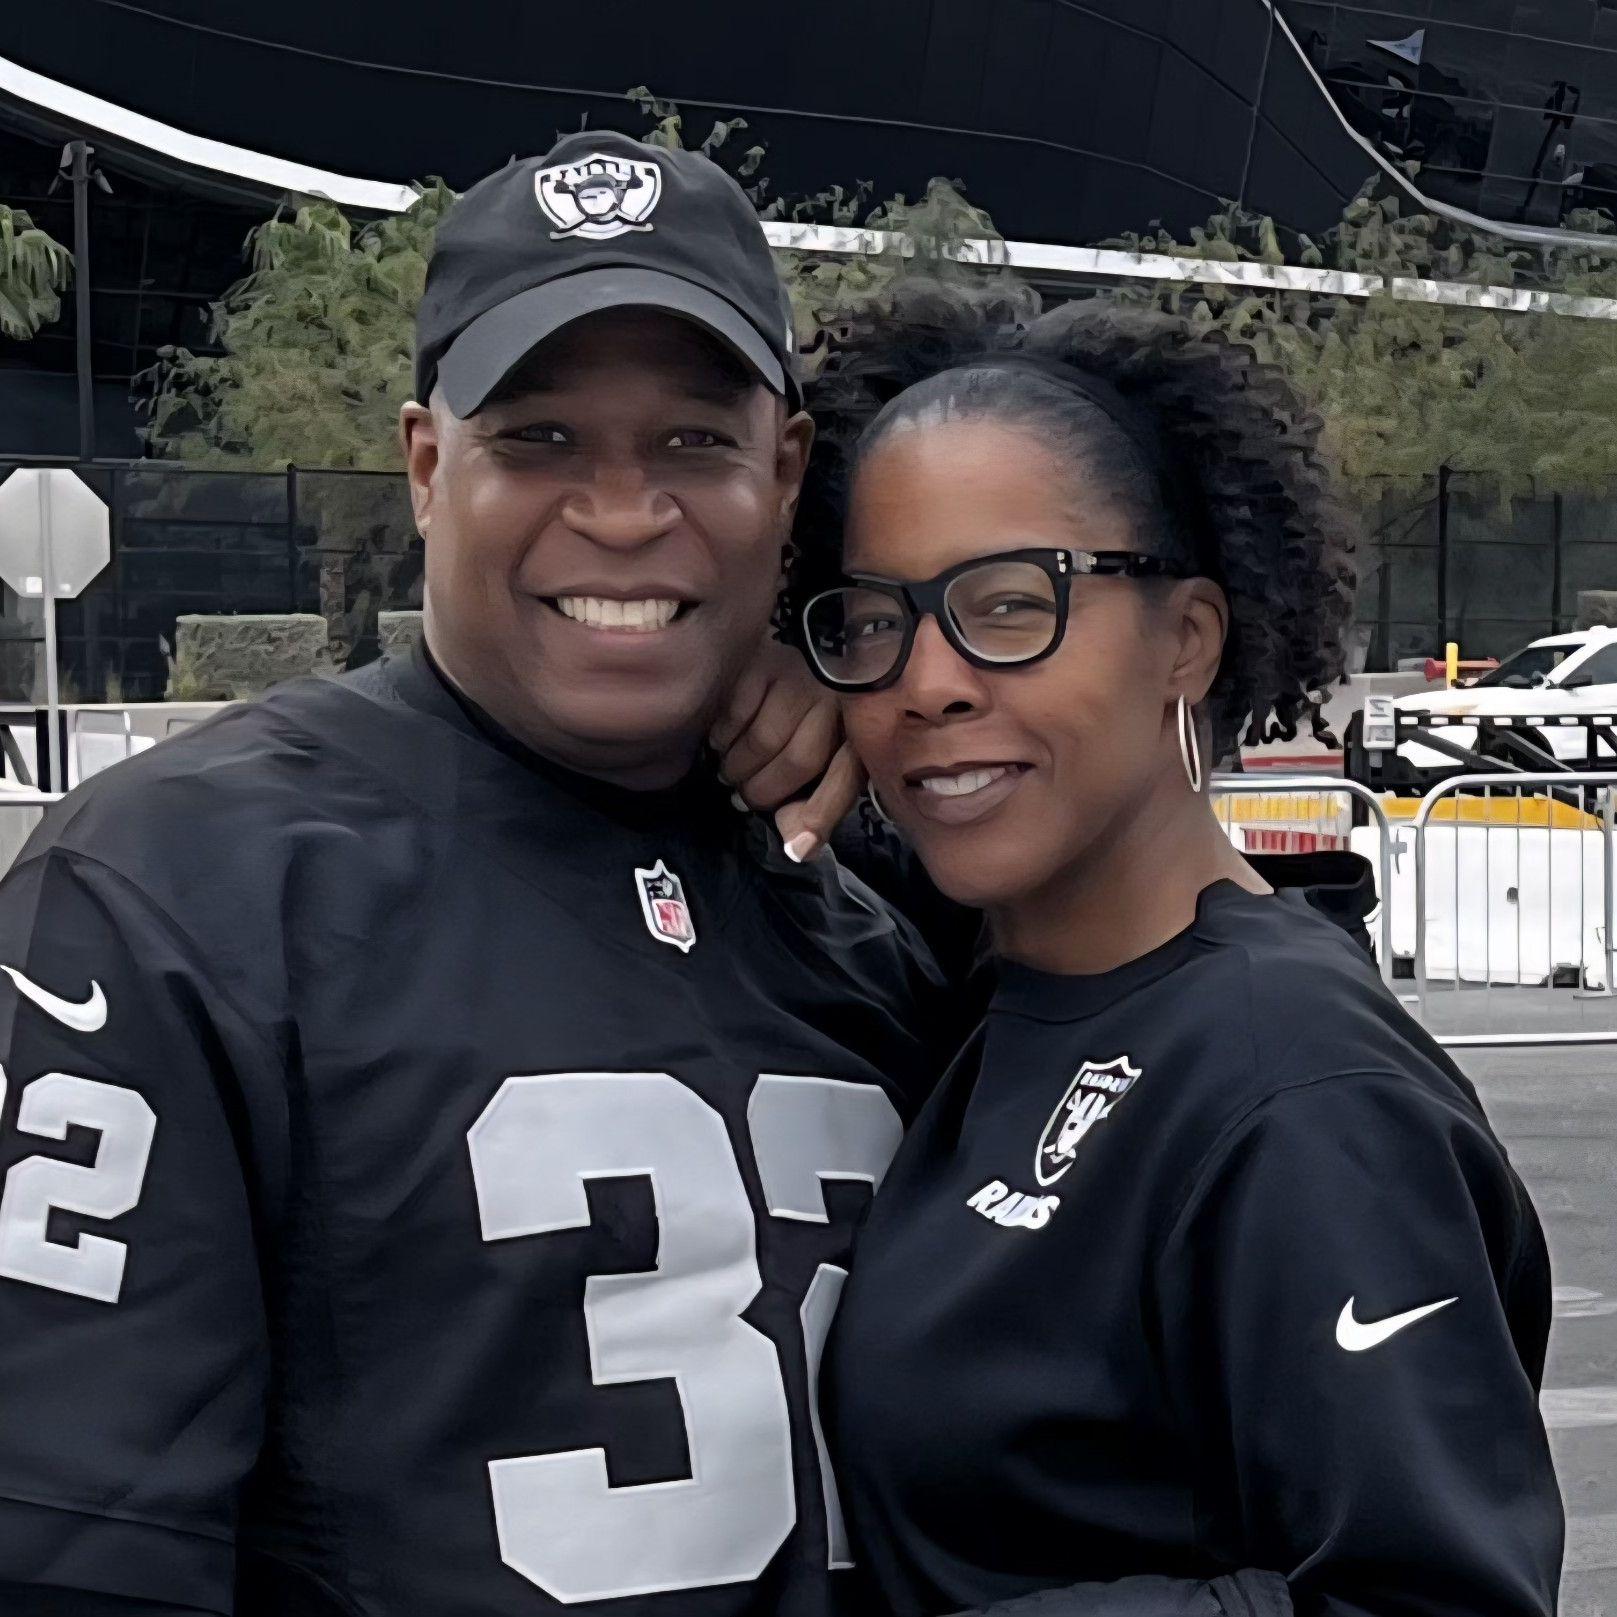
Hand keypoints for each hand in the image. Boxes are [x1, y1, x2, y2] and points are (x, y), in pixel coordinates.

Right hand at [710, 640, 865, 862]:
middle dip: (763, 792)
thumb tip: (796, 848)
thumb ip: (815, 800)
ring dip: (736, 768)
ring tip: (731, 771)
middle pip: (798, 763)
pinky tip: (722, 739)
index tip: (798, 847)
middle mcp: (837, 699)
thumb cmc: (814, 708)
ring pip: (762, 742)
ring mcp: (800, 676)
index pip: (844, 778)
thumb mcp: (828, 753)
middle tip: (744, 796)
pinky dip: (721, 737)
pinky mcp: (764, 659)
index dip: (820, 816)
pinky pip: (734, 714)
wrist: (806, 636)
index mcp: (861, 728)